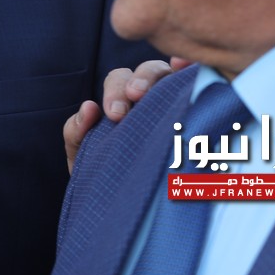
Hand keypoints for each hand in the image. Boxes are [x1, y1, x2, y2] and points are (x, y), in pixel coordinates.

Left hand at [63, 58, 190, 173]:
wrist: (132, 208)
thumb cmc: (106, 176)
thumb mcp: (85, 156)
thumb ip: (77, 132)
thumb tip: (89, 107)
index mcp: (123, 102)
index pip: (120, 80)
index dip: (117, 89)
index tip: (114, 115)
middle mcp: (150, 97)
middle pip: (149, 71)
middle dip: (142, 79)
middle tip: (135, 99)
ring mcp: (176, 103)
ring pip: (174, 76)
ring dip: (166, 76)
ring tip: (164, 87)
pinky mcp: (197, 115)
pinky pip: (196, 86)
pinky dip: (190, 69)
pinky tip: (184, 66)